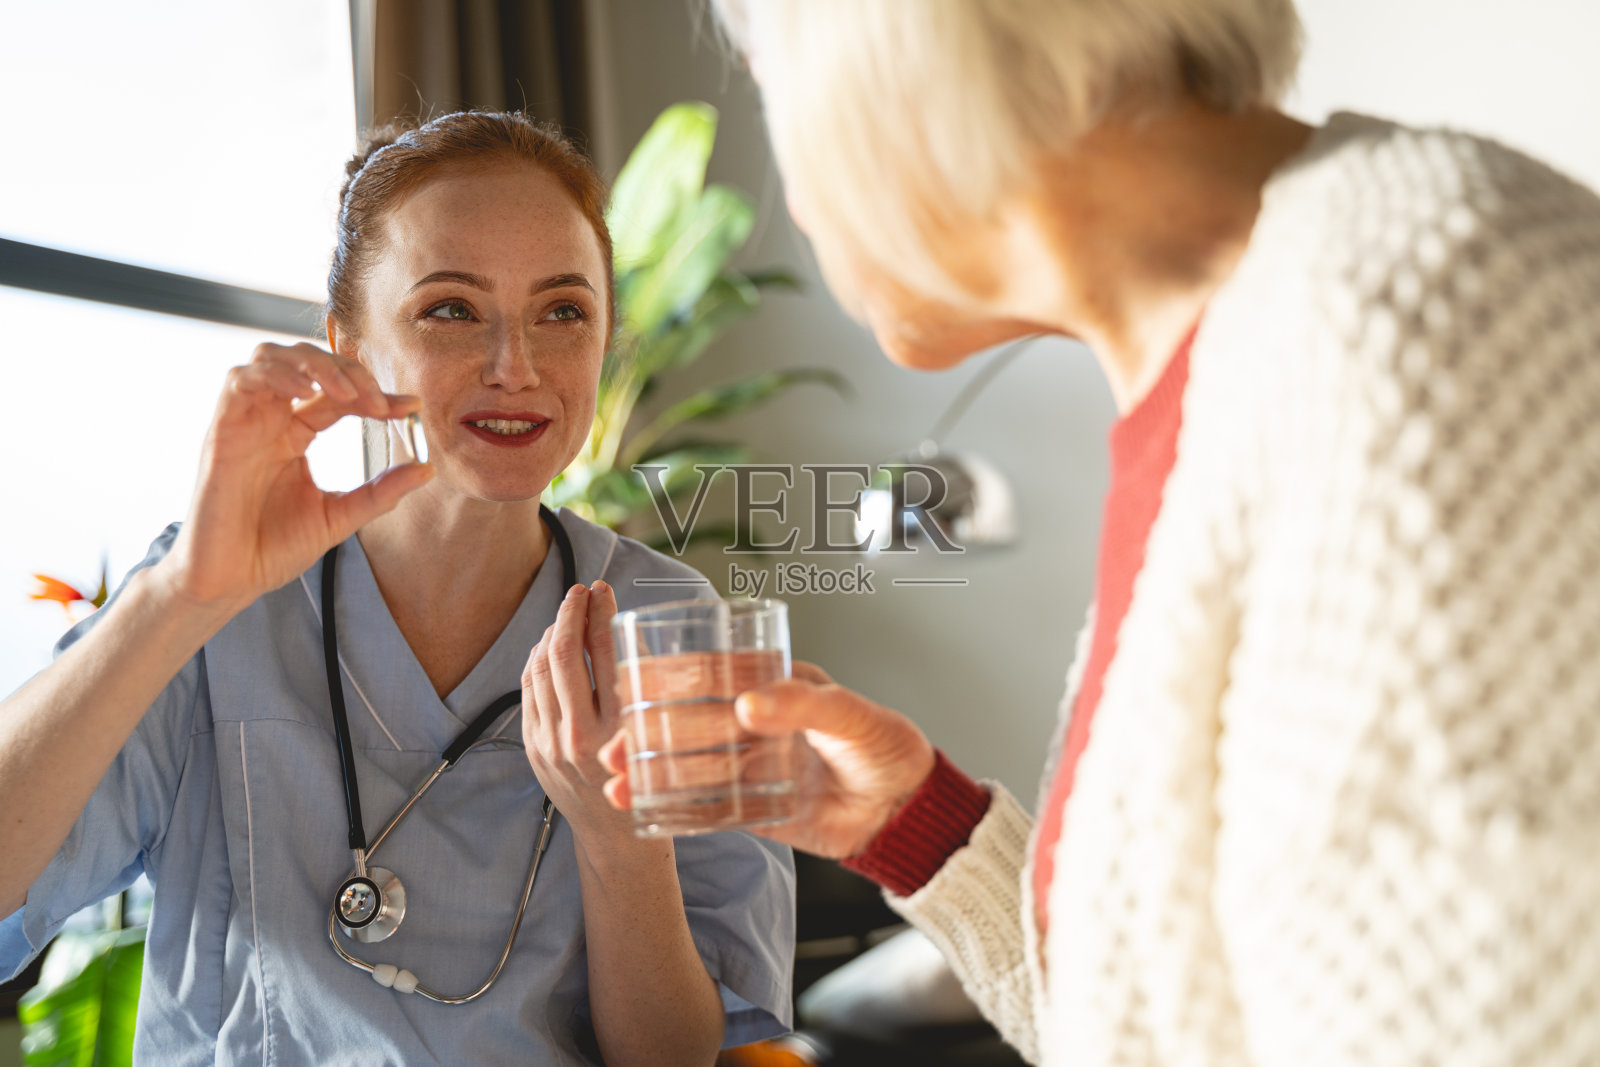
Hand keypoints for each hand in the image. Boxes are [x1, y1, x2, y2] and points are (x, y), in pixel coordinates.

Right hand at [160, 341, 432, 608]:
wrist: (229, 581)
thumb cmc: (272, 548)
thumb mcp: (340, 517)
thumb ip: (381, 492)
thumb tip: (427, 469)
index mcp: (295, 434)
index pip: (337, 396)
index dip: (374, 393)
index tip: (411, 406)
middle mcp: (269, 420)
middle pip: (306, 363)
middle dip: (347, 371)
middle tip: (379, 401)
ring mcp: (243, 422)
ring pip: (271, 358)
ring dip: (313, 365)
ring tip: (347, 392)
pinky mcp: (220, 432)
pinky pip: (240, 381)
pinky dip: (275, 376)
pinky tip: (306, 394)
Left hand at [521, 581, 636, 844]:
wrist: (619, 839)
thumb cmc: (650, 782)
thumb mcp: (659, 734)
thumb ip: (642, 685)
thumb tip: (622, 627)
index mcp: (618, 731)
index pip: (602, 653)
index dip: (601, 613)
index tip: (603, 590)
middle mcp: (579, 738)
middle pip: (562, 655)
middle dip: (569, 613)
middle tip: (580, 592)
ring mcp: (549, 744)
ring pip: (539, 669)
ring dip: (550, 634)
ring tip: (567, 616)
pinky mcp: (533, 749)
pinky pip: (529, 691)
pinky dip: (538, 661)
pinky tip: (551, 648)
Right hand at [600, 663, 935, 859]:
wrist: (909, 814)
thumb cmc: (890, 749)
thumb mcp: (853, 716)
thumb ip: (804, 706)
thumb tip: (748, 703)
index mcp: (776, 686)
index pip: (713, 675)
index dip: (670, 679)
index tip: (632, 686)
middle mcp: (756, 724)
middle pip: (690, 724)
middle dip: (648, 733)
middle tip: (613, 745)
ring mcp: (752, 767)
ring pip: (690, 766)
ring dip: (649, 771)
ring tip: (613, 780)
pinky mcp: (755, 809)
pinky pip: (707, 808)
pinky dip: (672, 809)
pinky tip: (640, 810)